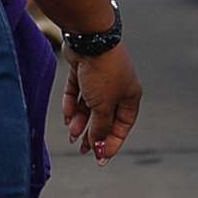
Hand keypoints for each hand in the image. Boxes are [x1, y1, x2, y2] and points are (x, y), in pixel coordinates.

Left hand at [63, 46, 141, 163]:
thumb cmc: (103, 73)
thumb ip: (101, 128)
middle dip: (93, 134)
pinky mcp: (82, 69)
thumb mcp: (103, 106)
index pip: (123, 125)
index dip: (112, 143)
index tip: (101, 159)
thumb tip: (99, 147)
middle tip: (81, 150)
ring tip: (71, 134)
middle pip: (104, 117)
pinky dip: (72, 105)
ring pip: (89, 105)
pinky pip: (77, 92)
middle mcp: (116, 87)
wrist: (89, 39)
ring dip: (81, 121)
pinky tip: (67, 118)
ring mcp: (98, 78)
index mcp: (130, 96)